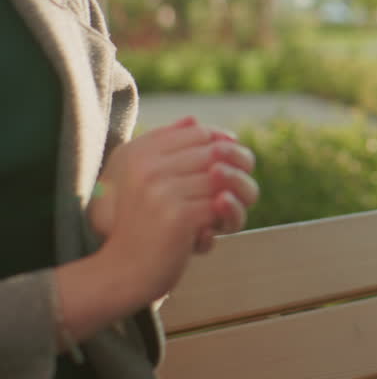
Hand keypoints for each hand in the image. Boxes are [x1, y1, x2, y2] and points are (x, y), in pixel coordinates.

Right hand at [89, 116, 258, 250]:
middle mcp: (149, 166)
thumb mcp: (139, 179)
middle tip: (238, 193)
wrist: (122, 272)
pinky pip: (223, 205)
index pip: (201, 132)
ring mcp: (163, 190)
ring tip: (227, 216)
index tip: (228, 168)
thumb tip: (195, 119)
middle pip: (219, 152)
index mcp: (140, 152)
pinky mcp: (179, 215)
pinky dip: (227, 219)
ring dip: (238, 199)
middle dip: (240, 172)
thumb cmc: (138, 224)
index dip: (225, 147)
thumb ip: (165, 146)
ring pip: (226, 179)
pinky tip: (211, 233)